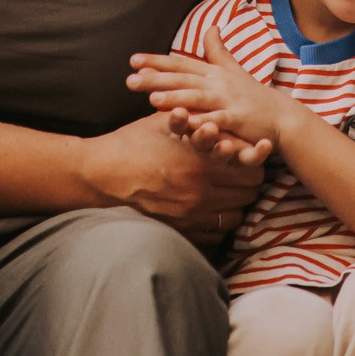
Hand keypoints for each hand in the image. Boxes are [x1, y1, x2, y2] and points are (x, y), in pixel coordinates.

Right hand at [85, 111, 262, 241]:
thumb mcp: (165, 123)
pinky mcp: (180, 230)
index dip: (254, 160)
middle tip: (242, 172)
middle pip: (248, 192)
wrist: (100, 175)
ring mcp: (190, 215)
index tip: (251, 155)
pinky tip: (212, 209)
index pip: (249, 167)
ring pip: (236, 216)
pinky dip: (219, 223)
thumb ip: (197, 121)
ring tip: (229, 191)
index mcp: (199, 160)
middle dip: (249, 181)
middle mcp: (199, 191)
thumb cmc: (132, 143)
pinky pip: (216, 234)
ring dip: (238, 203)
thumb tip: (223, 122)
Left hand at [128, 31, 294, 155]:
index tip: (133, 60)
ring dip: (176, 99)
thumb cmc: (254, 95)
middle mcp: (218, 84)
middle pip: (183, 80)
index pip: (180, 65)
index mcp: (214, 73)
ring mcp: (228, 100)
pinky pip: (218, 120)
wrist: (282, 116)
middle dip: (156, 79)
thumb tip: (210, 27)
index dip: (157, 62)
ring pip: (198, 98)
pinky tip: (186, 124)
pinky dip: (202, 122)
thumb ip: (218, 51)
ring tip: (152, 100)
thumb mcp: (234, 70)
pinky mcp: (238, 119)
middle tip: (130, 80)